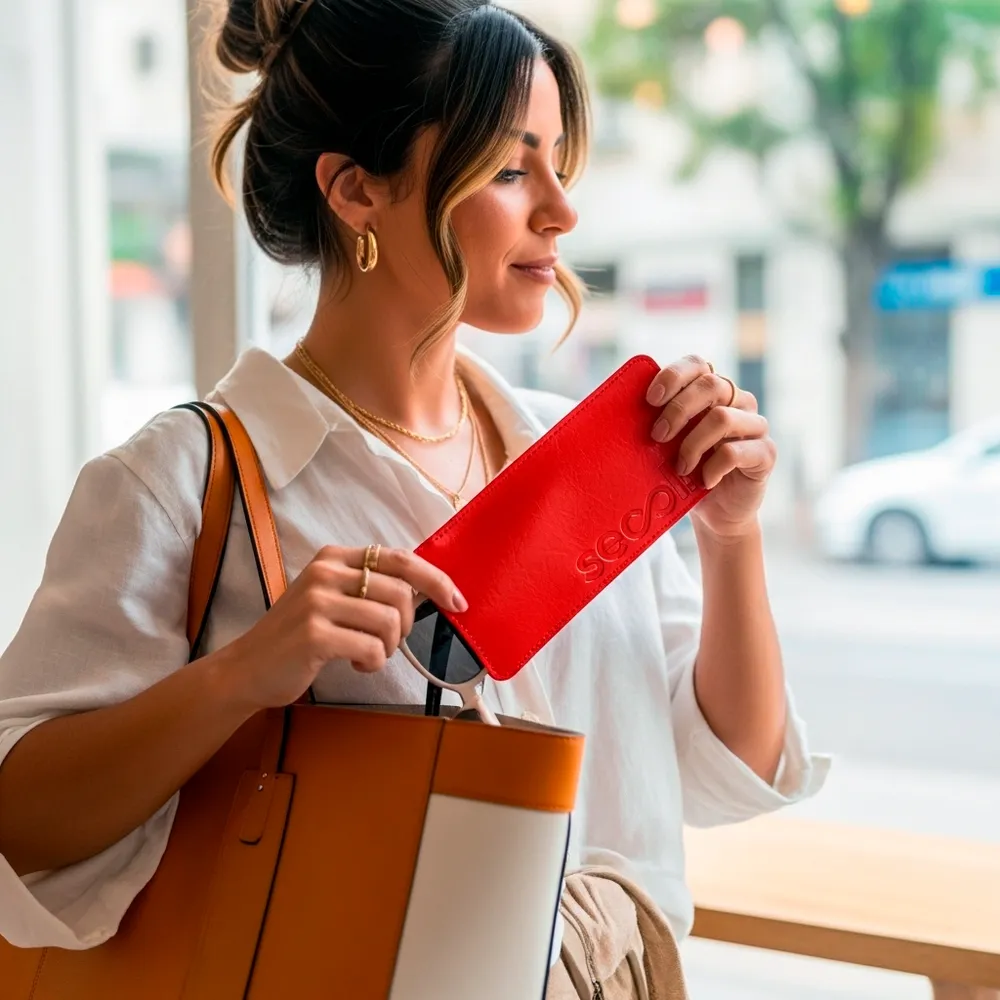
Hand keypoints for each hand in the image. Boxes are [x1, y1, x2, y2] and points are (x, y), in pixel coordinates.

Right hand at [220, 545, 466, 711]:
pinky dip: (374, 662)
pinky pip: (372, 647)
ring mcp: (317, 602)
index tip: (457, 601)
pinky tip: (357, 665)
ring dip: (389, 647)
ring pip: (390, 621)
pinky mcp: (314, 634)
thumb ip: (369, 587)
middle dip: (406, 626)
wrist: (247, 669)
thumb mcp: (331, 598)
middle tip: (386, 642)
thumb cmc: (298, 637)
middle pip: (401, 593)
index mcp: (334, 557)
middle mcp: (325, 572)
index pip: (400, 559)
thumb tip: (428, 591)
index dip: (435, 579)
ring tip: (368, 654)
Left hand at [645, 354, 775, 538]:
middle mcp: (739, 402)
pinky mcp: (766, 453)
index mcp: (714, 391)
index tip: (650, 400)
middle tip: (657, 436)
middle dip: (677, 410)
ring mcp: (755, 426)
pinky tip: (703, 481)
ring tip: (680, 468)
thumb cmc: (686, 474)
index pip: (698, 365)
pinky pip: (735, 452)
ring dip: (692, 444)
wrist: (715, 514)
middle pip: (711, 385)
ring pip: (722, 418)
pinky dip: (712, 468)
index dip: (673, 376)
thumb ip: (657, 424)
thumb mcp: (667, 446)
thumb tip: (619, 413)